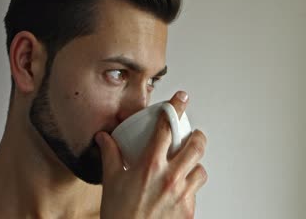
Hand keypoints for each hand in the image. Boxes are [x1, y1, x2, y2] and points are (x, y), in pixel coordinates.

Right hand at [96, 91, 207, 218]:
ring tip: (186, 167)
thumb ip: (110, 156)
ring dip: (195, 166)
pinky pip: (196, 192)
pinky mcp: (189, 209)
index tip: (181, 99)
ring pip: (201, 170)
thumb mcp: (112, 182)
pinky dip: (190, 188)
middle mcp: (169, 177)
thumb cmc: (120, 215)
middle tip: (193, 136)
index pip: (166, 128)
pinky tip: (179, 190)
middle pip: (195, 145)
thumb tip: (104, 138)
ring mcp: (182, 194)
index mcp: (149, 166)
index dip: (175, 108)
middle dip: (197, 137)